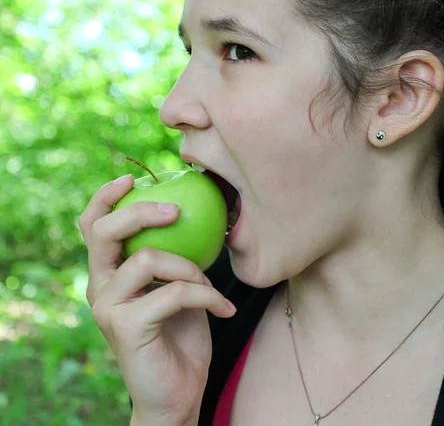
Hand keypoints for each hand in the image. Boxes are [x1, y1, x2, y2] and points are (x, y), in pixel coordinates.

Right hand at [78, 174, 235, 423]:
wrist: (179, 392)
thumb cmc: (181, 335)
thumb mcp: (178, 287)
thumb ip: (173, 257)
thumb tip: (194, 214)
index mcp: (109, 274)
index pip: (93, 227)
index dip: (105, 198)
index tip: (130, 179)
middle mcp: (100, 288)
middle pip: (104, 232)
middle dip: (140, 212)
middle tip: (176, 212)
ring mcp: (108, 308)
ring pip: (147, 259)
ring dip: (191, 268)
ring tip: (211, 288)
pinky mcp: (126, 327)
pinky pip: (173, 292)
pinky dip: (205, 295)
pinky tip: (223, 309)